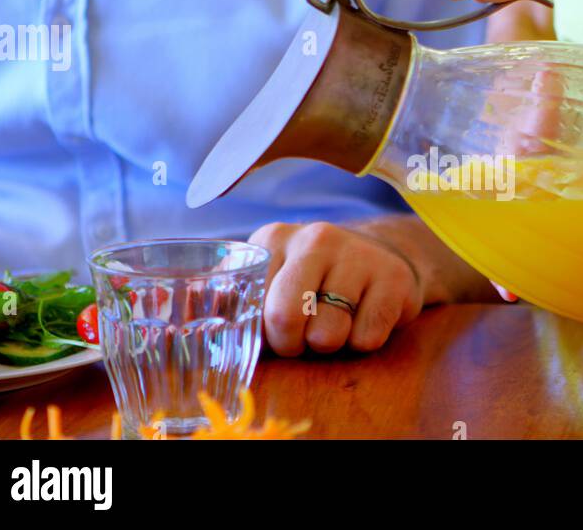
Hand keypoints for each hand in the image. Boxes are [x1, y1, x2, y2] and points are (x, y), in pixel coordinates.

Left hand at [249, 216, 500, 355]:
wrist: (380, 259)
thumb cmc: (314, 282)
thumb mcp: (272, 281)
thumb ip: (233, 298)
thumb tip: (188, 312)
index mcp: (274, 239)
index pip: (248, 305)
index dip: (261, 332)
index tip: (275, 328)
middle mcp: (316, 237)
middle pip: (283, 317)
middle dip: (291, 344)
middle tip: (303, 338)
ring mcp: (358, 254)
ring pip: (328, 335)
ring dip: (330, 345)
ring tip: (337, 322)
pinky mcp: (394, 277)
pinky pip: (367, 338)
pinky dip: (363, 343)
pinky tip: (364, 318)